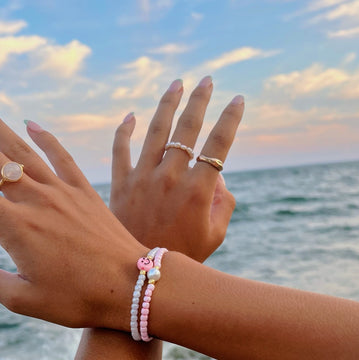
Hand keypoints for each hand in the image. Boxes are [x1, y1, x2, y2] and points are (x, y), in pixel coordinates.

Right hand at [0, 92, 144, 327]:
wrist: (132, 286)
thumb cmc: (78, 299)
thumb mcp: (24, 300)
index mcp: (15, 228)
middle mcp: (35, 202)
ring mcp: (61, 192)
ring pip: (20, 150)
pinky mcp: (84, 191)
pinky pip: (61, 156)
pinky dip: (45, 138)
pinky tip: (31, 123)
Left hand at [110, 77, 243, 261]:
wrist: (139, 280)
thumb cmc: (183, 258)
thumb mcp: (216, 235)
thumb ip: (224, 202)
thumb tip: (217, 176)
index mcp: (198, 190)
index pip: (219, 144)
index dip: (231, 119)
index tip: (239, 100)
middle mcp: (170, 177)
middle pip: (187, 128)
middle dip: (200, 100)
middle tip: (207, 79)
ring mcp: (142, 178)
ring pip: (155, 130)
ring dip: (167, 104)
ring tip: (176, 83)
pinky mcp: (120, 185)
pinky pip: (120, 150)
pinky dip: (124, 130)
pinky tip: (131, 115)